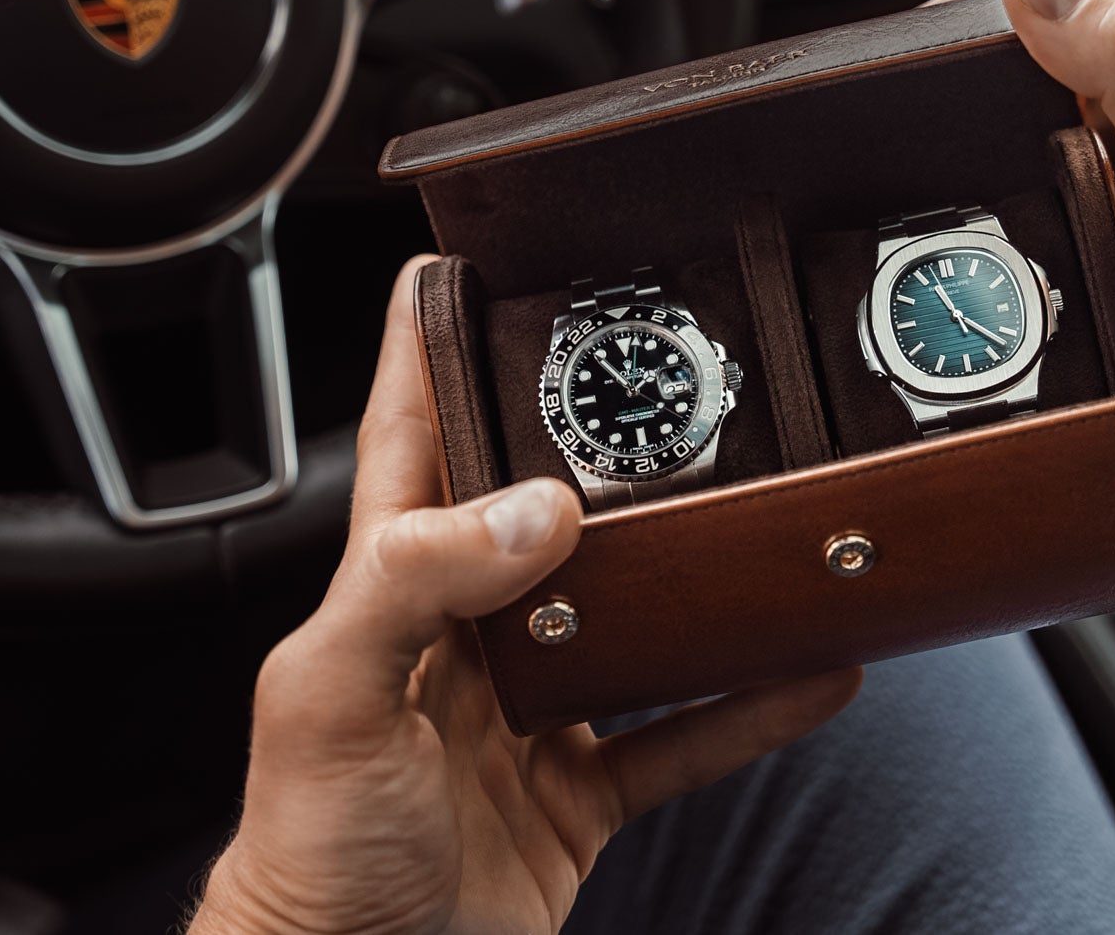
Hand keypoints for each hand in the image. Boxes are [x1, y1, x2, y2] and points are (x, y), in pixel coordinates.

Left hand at [189, 258, 860, 934]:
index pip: (413, 432)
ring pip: (637, 618)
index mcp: (391, 586)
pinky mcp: (582, 789)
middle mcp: (469, 632)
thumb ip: (419, 582)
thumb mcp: (330, 693)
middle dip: (607, 448)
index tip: (473, 262)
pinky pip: (685, 735)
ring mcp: (532, 710)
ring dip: (705, 577)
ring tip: (778, 521)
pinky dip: (751, 707)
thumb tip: (541, 508)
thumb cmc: (304, 850)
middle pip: (549, 512)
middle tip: (677, 383)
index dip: (433, 343)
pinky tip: (810, 673)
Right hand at [935, 0, 1114, 645]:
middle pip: (999, 91)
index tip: (911, 88)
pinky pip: (1004, 245)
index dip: (964, 30)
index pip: (1038, 7)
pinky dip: (971, 261)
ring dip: (950, 201)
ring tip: (930, 240)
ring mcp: (1110, 213)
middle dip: (941, 123)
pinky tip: (964, 290)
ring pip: (993, 172)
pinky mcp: (1090, 277)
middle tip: (909, 179)